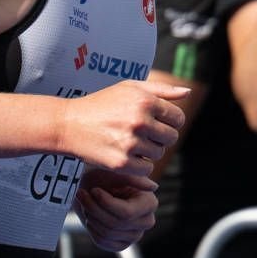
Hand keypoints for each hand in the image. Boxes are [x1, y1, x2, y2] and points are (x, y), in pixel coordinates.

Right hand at [54, 78, 192, 178]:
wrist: (69, 124)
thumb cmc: (102, 104)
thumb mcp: (129, 88)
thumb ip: (161, 90)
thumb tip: (187, 92)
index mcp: (144, 101)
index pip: (178, 118)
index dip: (170, 122)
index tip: (157, 123)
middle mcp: (139, 121)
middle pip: (171, 138)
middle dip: (160, 137)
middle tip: (142, 134)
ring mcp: (130, 143)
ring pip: (158, 154)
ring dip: (148, 151)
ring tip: (129, 142)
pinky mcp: (121, 163)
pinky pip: (146, 169)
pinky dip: (139, 165)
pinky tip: (125, 154)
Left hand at [74, 168, 158, 252]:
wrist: (92, 186)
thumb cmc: (105, 175)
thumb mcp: (117, 172)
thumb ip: (134, 177)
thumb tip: (153, 187)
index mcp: (150, 203)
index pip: (127, 213)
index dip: (106, 204)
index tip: (94, 190)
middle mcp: (146, 221)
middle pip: (116, 224)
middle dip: (94, 209)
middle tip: (83, 194)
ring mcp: (134, 235)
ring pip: (107, 234)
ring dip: (91, 217)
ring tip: (86, 203)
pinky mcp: (121, 243)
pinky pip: (103, 243)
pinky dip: (92, 230)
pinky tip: (90, 216)